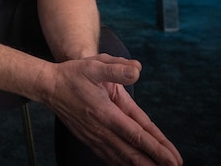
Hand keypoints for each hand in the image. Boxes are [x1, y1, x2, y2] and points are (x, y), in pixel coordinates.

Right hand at [45, 54, 182, 165]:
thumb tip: (136, 69)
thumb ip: (116, 69)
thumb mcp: (95, 65)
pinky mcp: (88, 139)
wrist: (48, 86)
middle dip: (154, 163)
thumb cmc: (72, 75)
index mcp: (106, 112)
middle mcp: (100, 129)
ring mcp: (93, 137)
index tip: (173, 159)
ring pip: (120, 158)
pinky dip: (121, 165)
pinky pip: (108, 157)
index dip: (157, 148)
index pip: (137, 134)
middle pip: (132, 152)